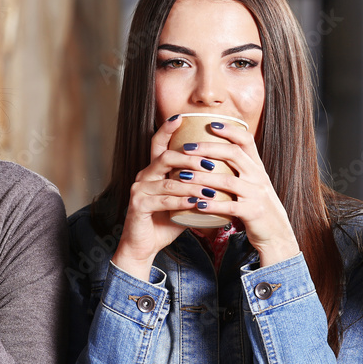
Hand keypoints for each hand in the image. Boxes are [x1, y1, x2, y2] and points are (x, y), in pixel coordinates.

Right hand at [111, 116, 196, 279]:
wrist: (144, 246)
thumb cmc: (165, 222)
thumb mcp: (184, 201)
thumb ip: (196, 187)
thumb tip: (224, 176)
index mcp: (154, 171)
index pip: (159, 144)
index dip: (167, 129)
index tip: (181, 117)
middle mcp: (144, 176)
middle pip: (166, 158)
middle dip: (190, 158)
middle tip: (211, 162)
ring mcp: (139, 190)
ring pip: (168, 181)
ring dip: (192, 184)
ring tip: (211, 188)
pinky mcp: (138, 205)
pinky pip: (163, 200)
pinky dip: (181, 201)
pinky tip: (196, 202)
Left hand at [181, 121, 298, 267]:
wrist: (277, 234)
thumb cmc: (257, 207)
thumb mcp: (253, 184)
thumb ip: (239, 169)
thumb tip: (215, 152)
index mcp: (257, 167)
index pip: (246, 140)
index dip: (229, 130)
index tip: (211, 123)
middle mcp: (258, 177)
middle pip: (233, 154)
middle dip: (208, 148)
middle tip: (186, 148)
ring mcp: (256, 195)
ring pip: (227, 180)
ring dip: (203, 178)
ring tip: (182, 176)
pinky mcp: (253, 213)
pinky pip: (230, 207)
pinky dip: (212, 205)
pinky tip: (196, 205)